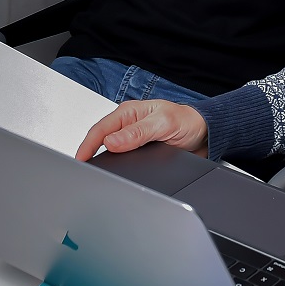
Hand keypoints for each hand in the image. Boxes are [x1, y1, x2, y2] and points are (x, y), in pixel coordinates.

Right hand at [75, 99, 208, 160]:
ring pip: (109, 151)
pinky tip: (111, 173)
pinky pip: (122, 159)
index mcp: (130, 112)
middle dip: (88, 152)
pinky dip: (114, 166)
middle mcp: (128, 125)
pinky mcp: (139, 152)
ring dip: (100, 159)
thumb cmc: (187, 121)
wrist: (205, 134)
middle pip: (100, 139)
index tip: (80, 159)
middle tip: (80, 169)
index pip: (101, 129)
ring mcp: (132, 139)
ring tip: (90, 172)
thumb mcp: (163, 123)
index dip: (87, 145)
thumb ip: (138, 132)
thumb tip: (112, 141)